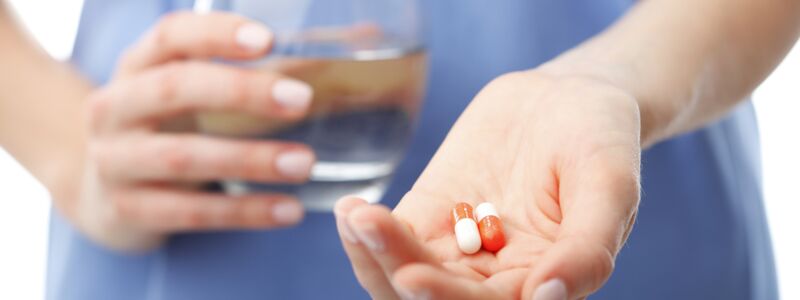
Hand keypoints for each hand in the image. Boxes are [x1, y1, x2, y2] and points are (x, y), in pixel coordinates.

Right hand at [65, 12, 316, 251]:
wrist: (99, 195)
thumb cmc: (164, 130)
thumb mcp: (187, 95)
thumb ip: (244, 74)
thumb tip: (341, 51)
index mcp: (136, 67)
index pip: (171, 36)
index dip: (216, 34)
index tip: (268, 40)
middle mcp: (115, 108)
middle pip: (175, 88)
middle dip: (241, 91)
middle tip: (301, 100)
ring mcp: (113, 161)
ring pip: (183, 156)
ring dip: (249, 159)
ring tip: (304, 162)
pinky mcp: (125, 210)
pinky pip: (190, 212)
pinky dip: (244, 212)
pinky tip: (288, 210)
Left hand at [335, 70, 640, 298]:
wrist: (567, 97)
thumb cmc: (602, 140)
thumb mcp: (610, 187)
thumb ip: (587, 248)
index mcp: (542, 287)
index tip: (414, 278)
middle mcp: (496, 281)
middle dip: (399, 273)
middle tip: (372, 231)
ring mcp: (458, 250)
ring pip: (406, 274)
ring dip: (376, 256)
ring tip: (357, 218)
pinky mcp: (430, 216)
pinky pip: (393, 237)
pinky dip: (368, 231)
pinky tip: (351, 210)